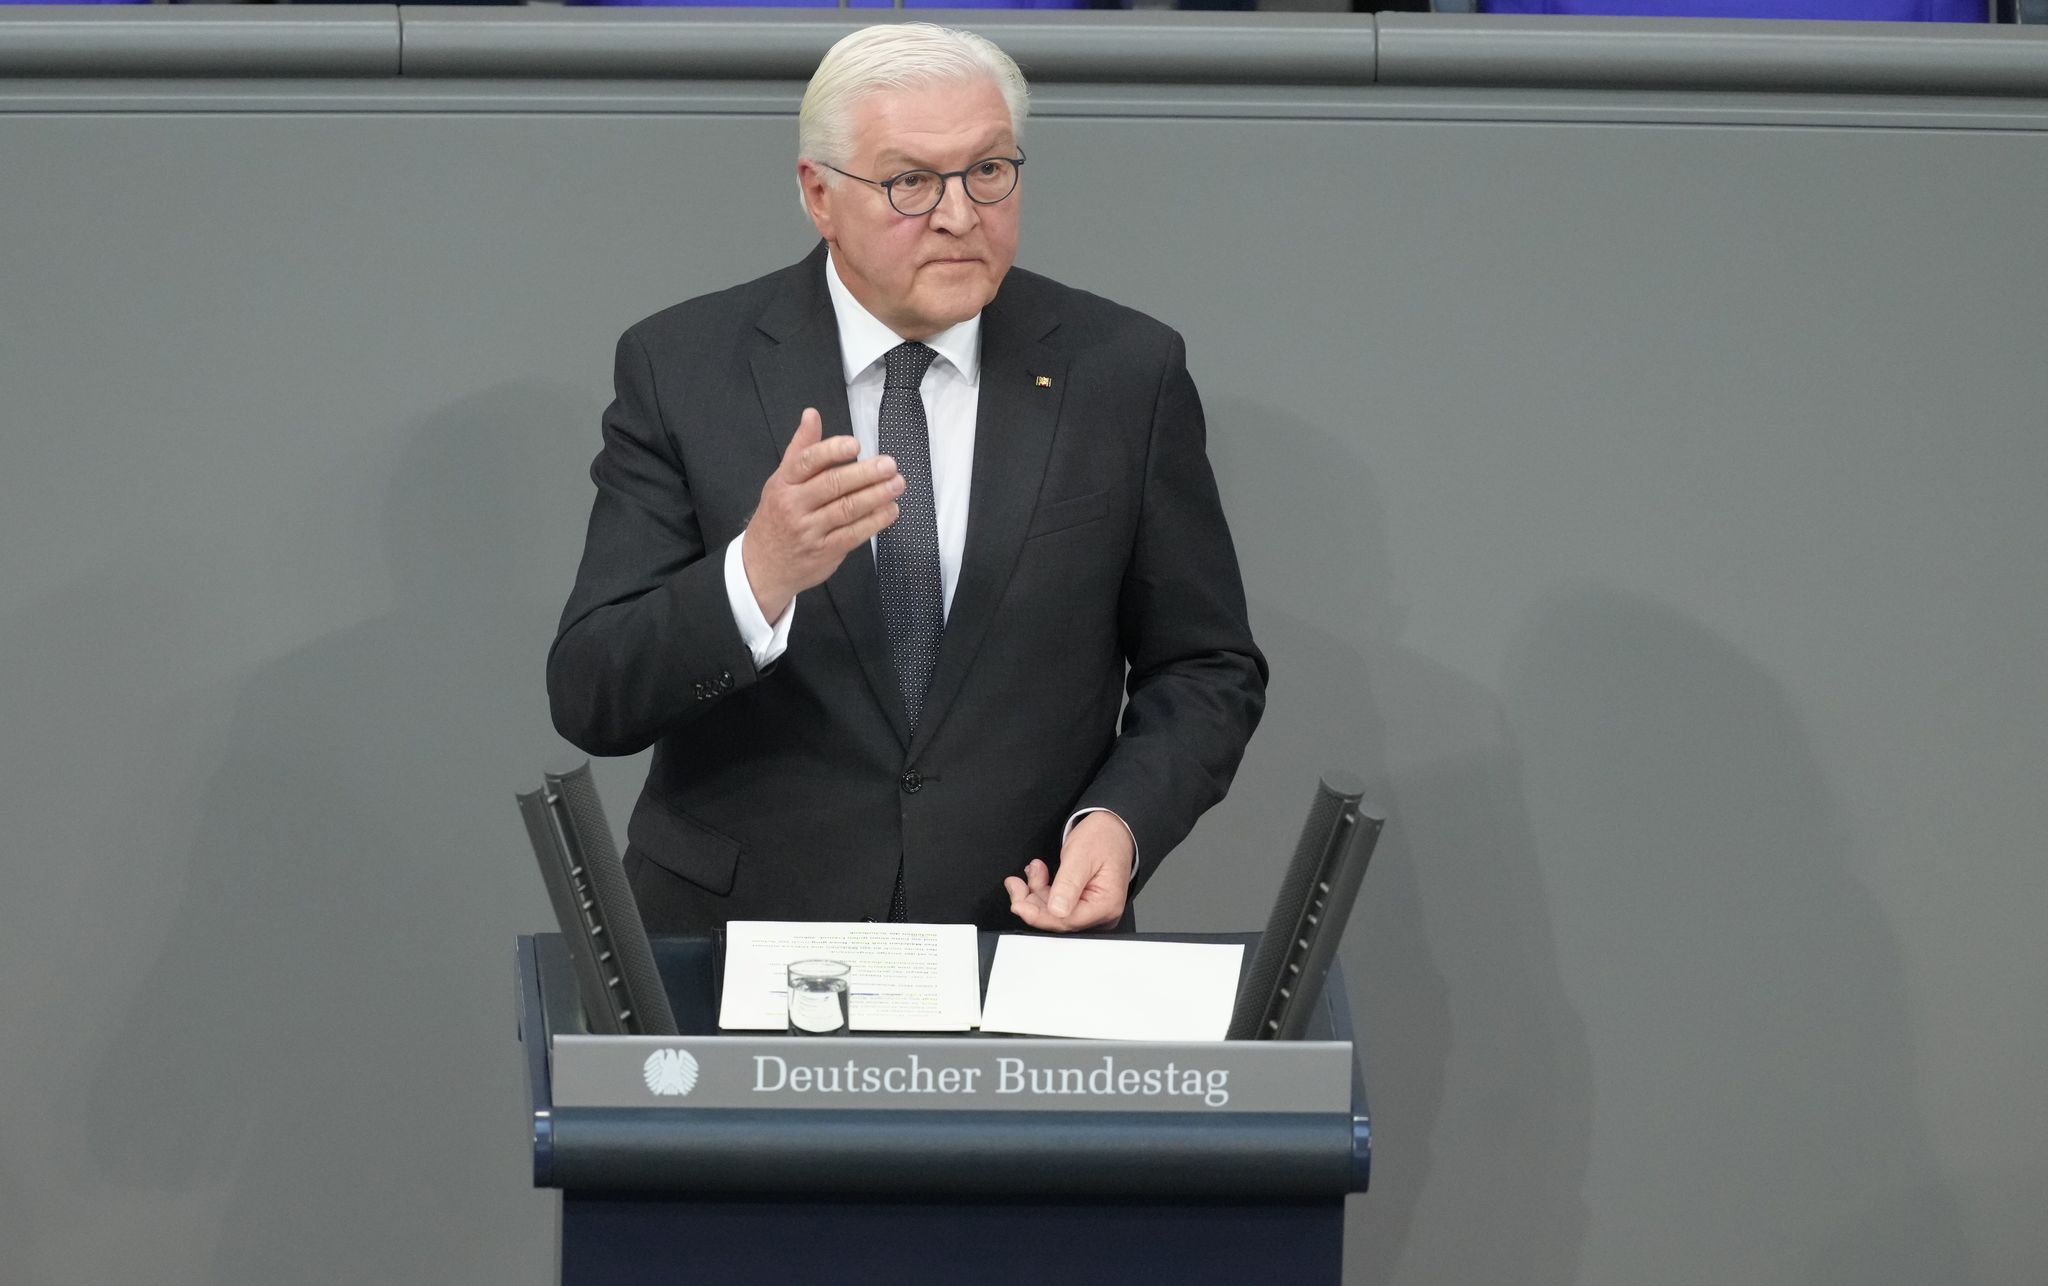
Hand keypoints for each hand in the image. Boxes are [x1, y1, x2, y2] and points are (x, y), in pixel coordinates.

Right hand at [742, 408, 902, 619]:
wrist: (762, 567)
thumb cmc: (777, 517)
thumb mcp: (781, 480)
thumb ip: (801, 449)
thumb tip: (811, 414)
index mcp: (784, 483)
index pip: (807, 462)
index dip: (832, 451)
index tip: (855, 445)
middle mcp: (794, 505)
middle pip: (832, 485)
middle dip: (864, 474)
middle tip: (889, 465)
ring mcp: (809, 530)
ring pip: (846, 509)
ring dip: (876, 496)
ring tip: (897, 484)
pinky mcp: (825, 551)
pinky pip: (853, 534)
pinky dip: (874, 521)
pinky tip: (890, 510)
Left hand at [1004, 812, 1133, 931]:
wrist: (1113, 828)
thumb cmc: (1103, 838)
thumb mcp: (1081, 856)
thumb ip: (1068, 884)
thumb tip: (1057, 910)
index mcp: (1106, 904)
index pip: (1066, 921)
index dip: (1037, 915)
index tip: (1017, 903)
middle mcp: (1102, 913)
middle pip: (1058, 919)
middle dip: (1032, 902)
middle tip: (1015, 884)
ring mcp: (1093, 910)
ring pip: (1055, 913)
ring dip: (1036, 893)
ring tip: (1033, 870)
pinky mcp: (1084, 904)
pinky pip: (1058, 905)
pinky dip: (1044, 891)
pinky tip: (1038, 875)